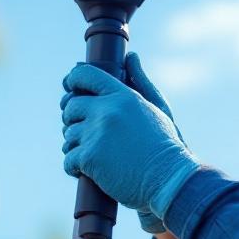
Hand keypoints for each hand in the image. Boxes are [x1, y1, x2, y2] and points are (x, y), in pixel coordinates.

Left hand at [60, 61, 200, 218]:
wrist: (170, 181)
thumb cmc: (166, 147)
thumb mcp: (158, 108)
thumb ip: (141, 81)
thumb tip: (131, 57)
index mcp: (124, 95)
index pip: (86, 76)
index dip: (73, 81)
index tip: (69, 89)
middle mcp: (107, 110)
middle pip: (71, 106)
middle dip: (73, 120)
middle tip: (84, 133)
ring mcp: (97, 133)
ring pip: (68, 135)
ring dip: (75, 146)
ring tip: (91, 156)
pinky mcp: (89, 157)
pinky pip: (68, 159)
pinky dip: (73, 167)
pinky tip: (85, 171)